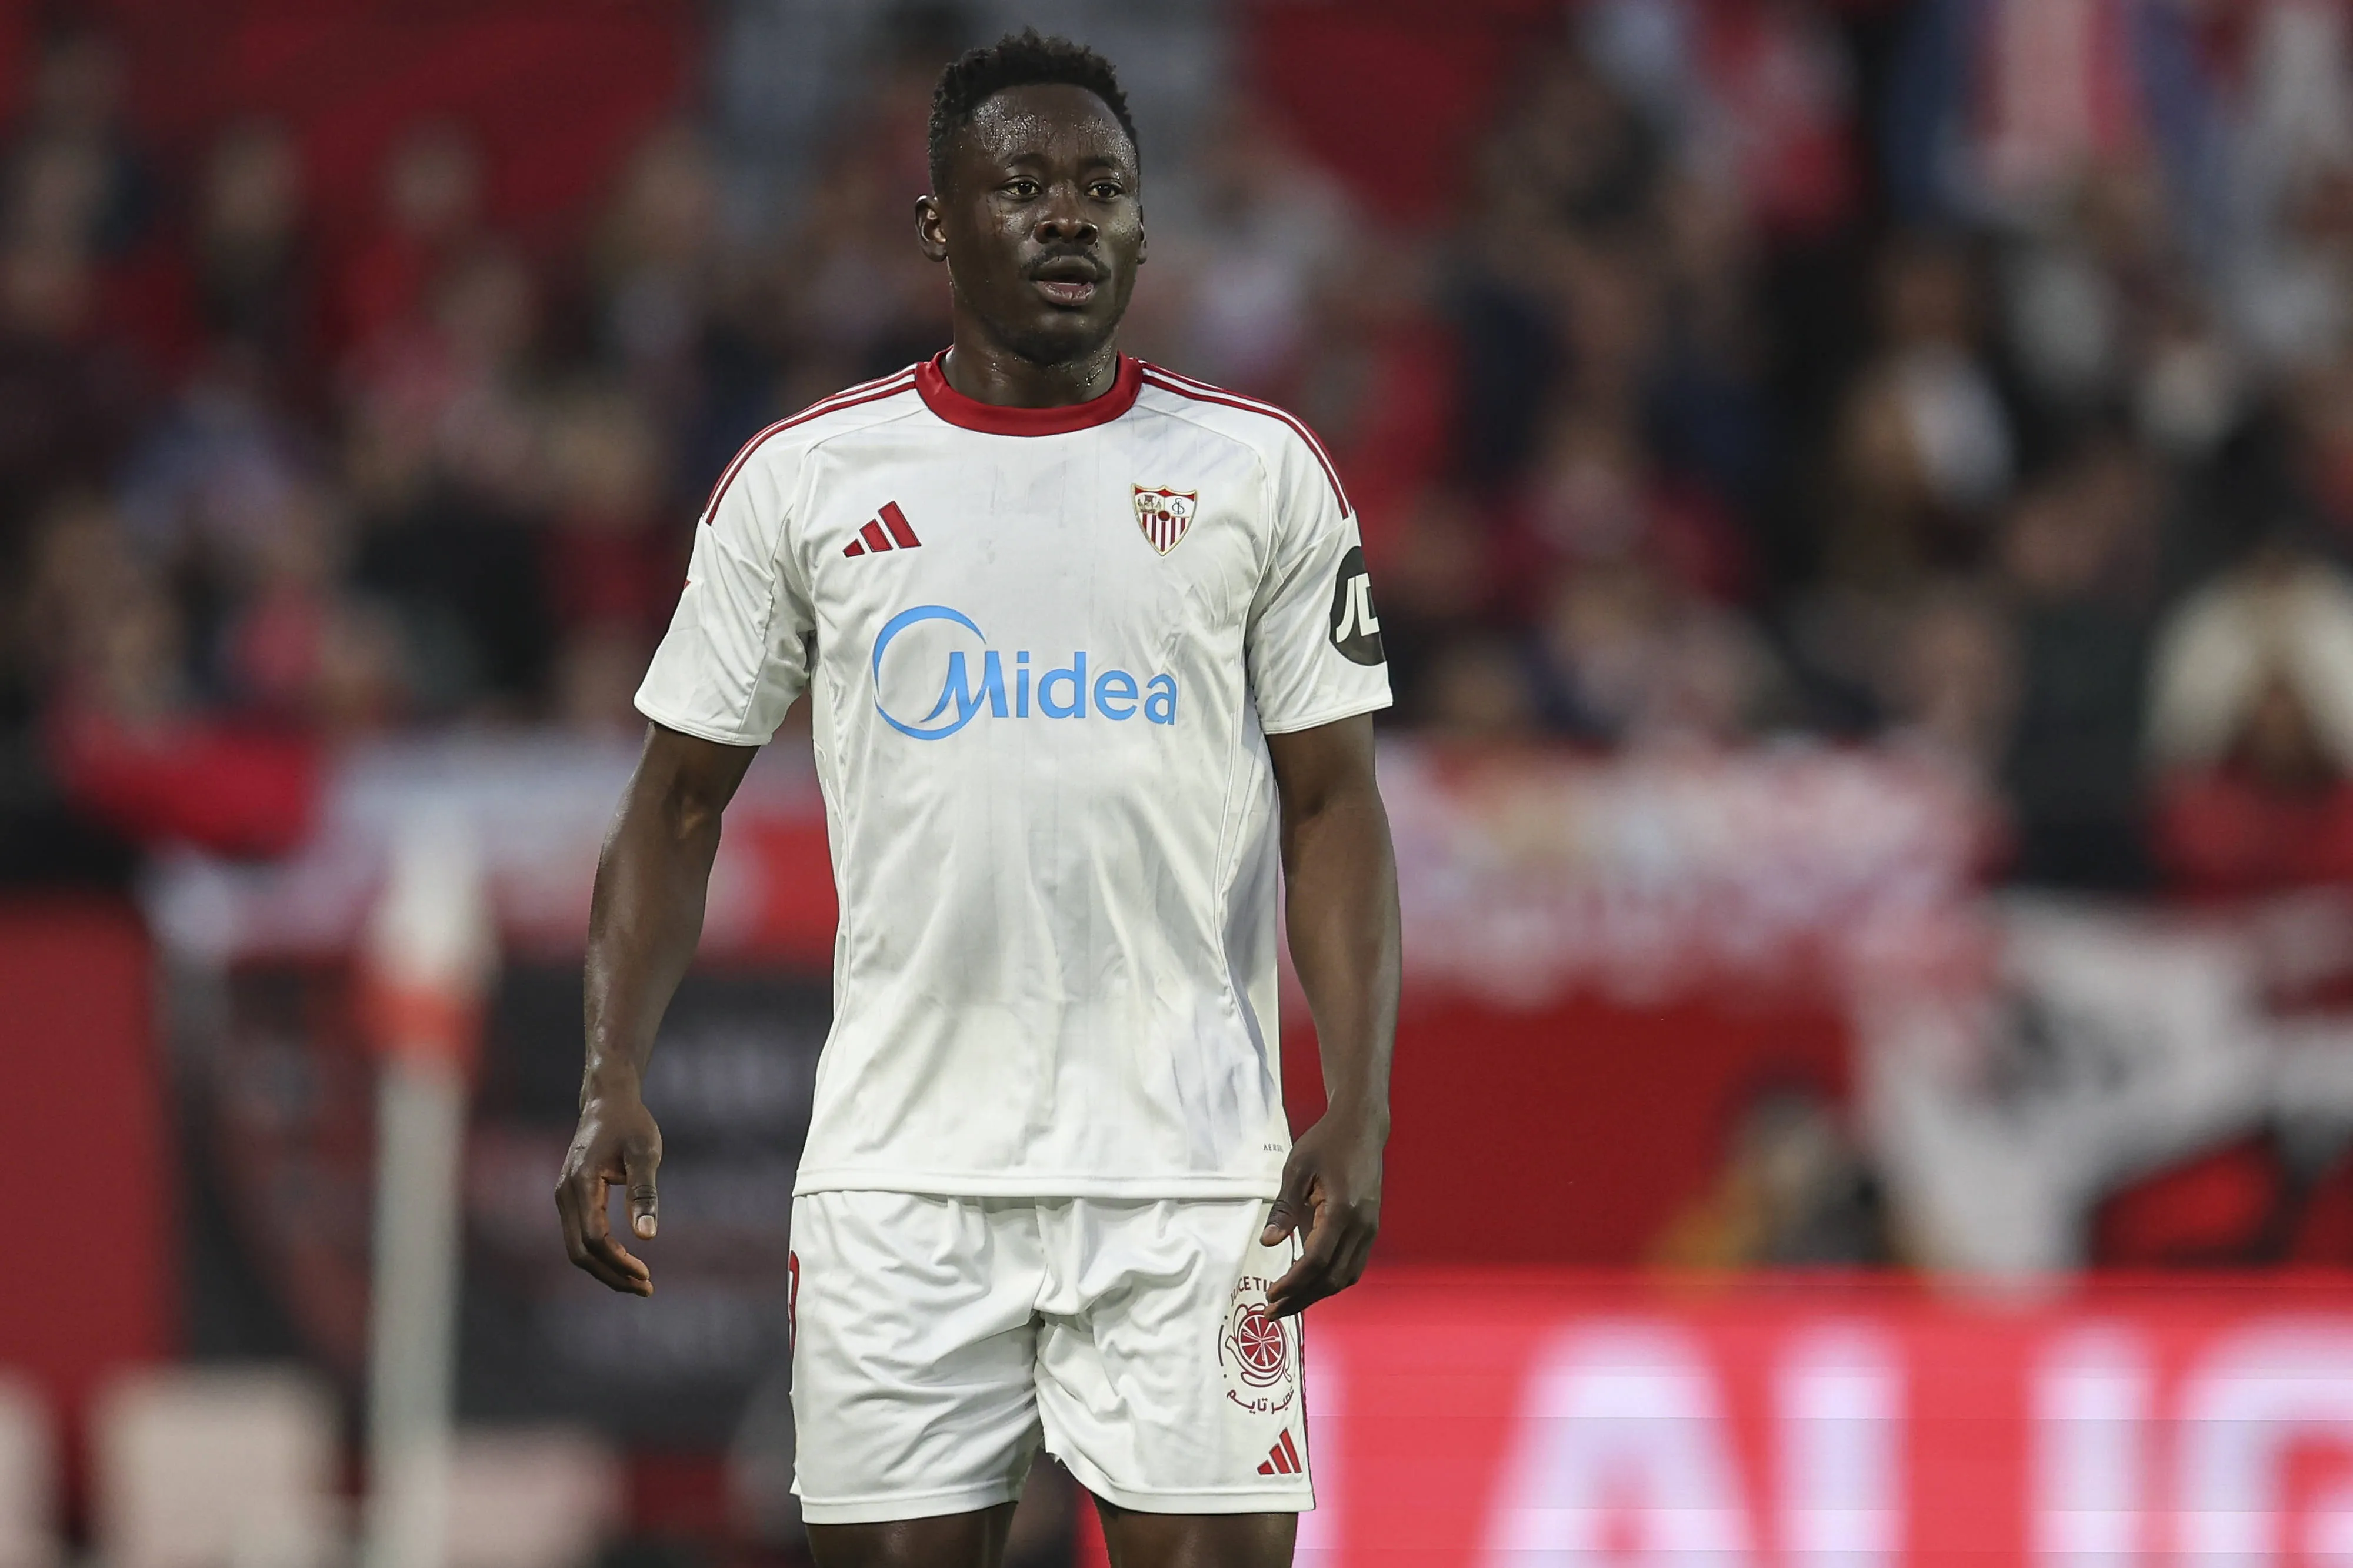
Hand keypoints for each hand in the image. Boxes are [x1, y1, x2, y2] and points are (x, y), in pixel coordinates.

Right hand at [555, 1090, 662, 1295]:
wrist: (607, 1102)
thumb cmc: (630, 1124)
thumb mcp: (645, 1153)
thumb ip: (644, 1193)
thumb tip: (647, 1236)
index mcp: (581, 1183)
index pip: (594, 1238)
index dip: (619, 1261)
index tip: (647, 1274)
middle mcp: (565, 1194)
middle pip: (580, 1252)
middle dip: (611, 1275)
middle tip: (646, 1288)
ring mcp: (564, 1197)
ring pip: (576, 1248)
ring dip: (605, 1269)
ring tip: (638, 1282)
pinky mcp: (570, 1199)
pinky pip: (579, 1236)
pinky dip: (599, 1255)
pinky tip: (624, 1261)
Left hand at [1262, 1109, 1384, 1317]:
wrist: (1362, 1128)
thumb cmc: (1325, 1143)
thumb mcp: (1297, 1169)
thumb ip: (1284, 1208)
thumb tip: (1269, 1244)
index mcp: (1341, 1210)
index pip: (1316, 1260)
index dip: (1292, 1283)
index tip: (1270, 1296)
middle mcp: (1361, 1226)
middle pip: (1332, 1278)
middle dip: (1301, 1299)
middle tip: (1272, 1312)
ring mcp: (1370, 1229)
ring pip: (1345, 1277)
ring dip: (1316, 1295)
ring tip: (1288, 1304)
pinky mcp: (1371, 1229)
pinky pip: (1353, 1266)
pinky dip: (1331, 1281)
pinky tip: (1310, 1284)